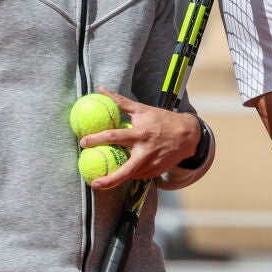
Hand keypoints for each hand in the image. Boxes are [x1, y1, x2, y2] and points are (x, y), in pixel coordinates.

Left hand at [79, 87, 200, 188]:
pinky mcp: (157, 172)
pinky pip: (139, 175)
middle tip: (94, 182)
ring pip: (131, 175)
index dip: (97, 139)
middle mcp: (146, 151)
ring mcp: (152, 164)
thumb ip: (120, 102)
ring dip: (117, 179)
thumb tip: (100, 90)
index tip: (83, 142)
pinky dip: (130, 174)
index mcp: (140, 134)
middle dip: (109, 180)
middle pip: (125, 170)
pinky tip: (122, 173)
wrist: (188, 135)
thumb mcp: (142, 109)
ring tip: (103, 181)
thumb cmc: (162, 119)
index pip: (114, 136)